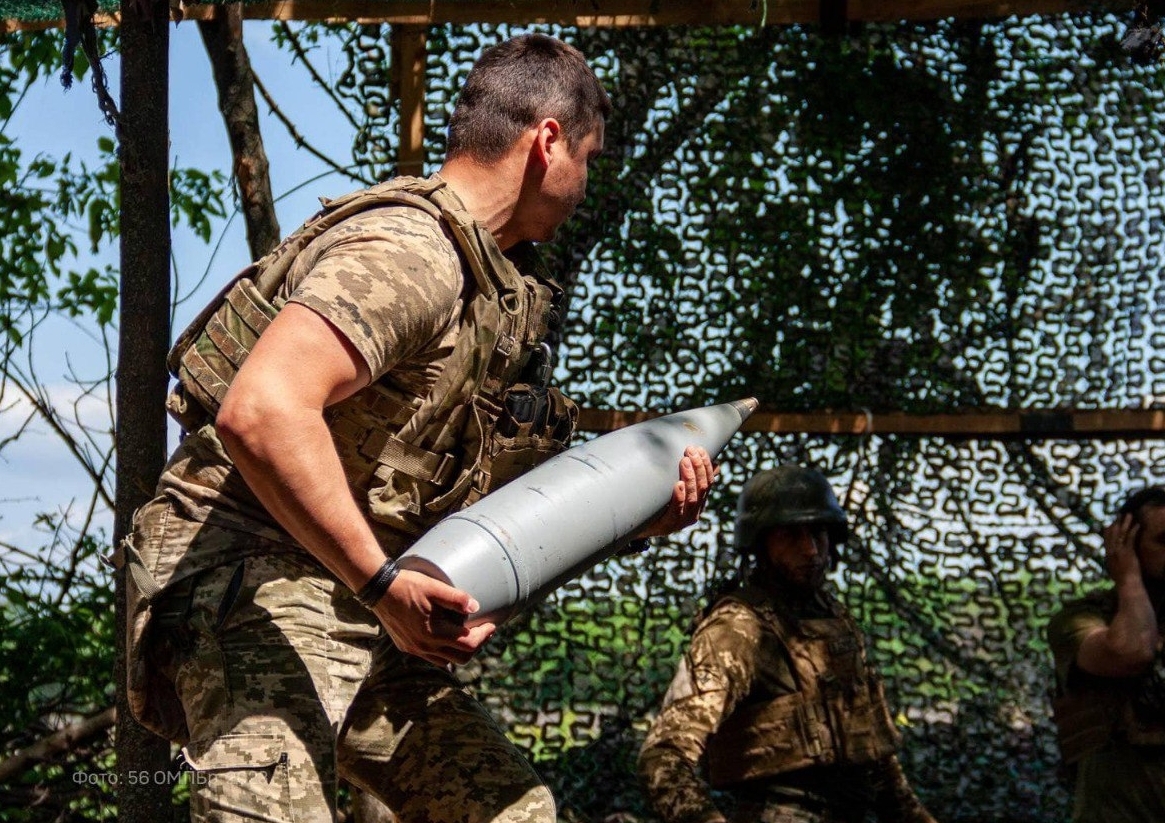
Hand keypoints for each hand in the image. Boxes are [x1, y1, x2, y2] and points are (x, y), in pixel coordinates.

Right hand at [371, 569, 495, 666]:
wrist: (378, 590)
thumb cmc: (407, 586)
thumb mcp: (434, 587)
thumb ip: (456, 598)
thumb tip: (476, 607)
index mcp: (434, 633)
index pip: (468, 644)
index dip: (484, 636)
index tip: (492, 625)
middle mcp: (425, 647)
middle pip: (460, 658)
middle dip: (476, 646)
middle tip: (484, 631)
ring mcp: (415, 649)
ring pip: (446, 661)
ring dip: (460, 651)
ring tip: (468, 635)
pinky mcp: (406, 647)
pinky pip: (431, 657)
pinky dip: (444, 652)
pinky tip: (446, 638)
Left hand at [635, 446, 717, 538]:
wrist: (638, 526)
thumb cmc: (658, 503)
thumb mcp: (675, 489)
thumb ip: (690, 477)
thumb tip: (709, 461)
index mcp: (699, 502)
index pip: (709, 482)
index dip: (706, 465)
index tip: (699, 449)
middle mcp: (694, 512)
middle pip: (702, 488)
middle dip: (698, 467)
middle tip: (690, 451)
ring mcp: (682, 521)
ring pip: (692, 498)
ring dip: (689, 478)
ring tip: (684, 461)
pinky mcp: (668, 526)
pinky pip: (676, 512)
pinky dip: (679, 497)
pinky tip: (678, 485)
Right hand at [1104, 513, 1142, 584]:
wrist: (1126, 583)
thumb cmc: (1122, 581)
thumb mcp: (1113, 571)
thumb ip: (1112, 565)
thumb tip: (1112, 564)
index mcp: (1108, 555)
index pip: (1107, 540)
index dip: (1108, 531)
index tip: (1110, 524)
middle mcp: (1112, 551)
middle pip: (1113, 534)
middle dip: (1116, 523)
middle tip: (1119, 515)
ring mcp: (1119, 550)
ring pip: (1121, 533)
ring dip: (1125, 523)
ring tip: (1129, 515)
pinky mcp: (1128, 551)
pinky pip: (1130, 538)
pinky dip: (1134, 530)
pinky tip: (1137, 524)